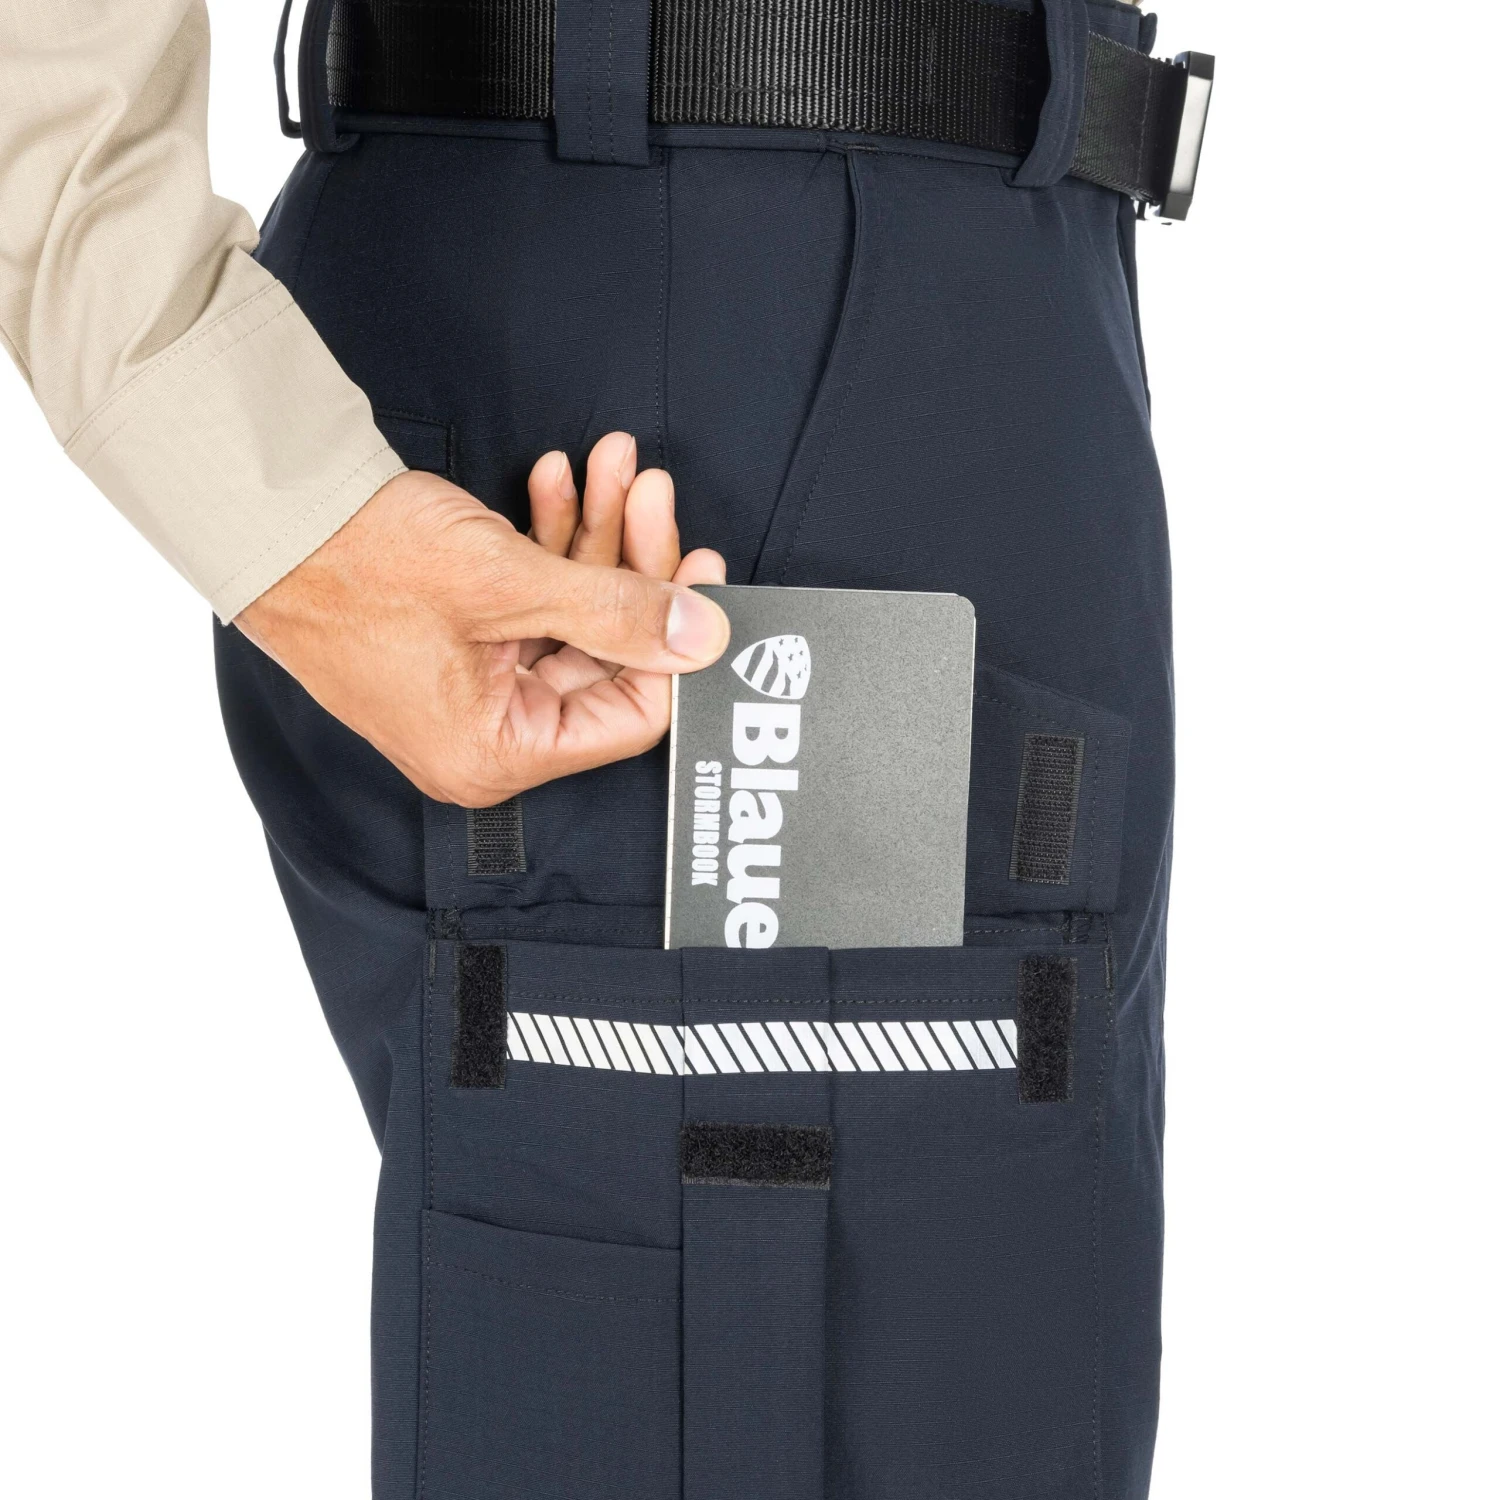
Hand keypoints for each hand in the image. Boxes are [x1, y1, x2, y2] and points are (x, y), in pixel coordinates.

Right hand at [235, 432, 728, 804]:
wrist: (259, 513)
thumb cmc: (356, 563)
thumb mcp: (505, 583)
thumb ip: (616, 610)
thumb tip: (704, 634)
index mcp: (494, 754)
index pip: (629, 715)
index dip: (674, 641)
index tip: (700, 569)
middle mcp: (486, 734)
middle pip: (603, 654)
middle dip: (630, 562)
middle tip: (650, 490)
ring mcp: (471, 687)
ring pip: (570, 615)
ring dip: (592, 537)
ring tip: (611, 465)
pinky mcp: (458, 641)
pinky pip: (530, 600)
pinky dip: (547, 542)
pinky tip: (556, 481)